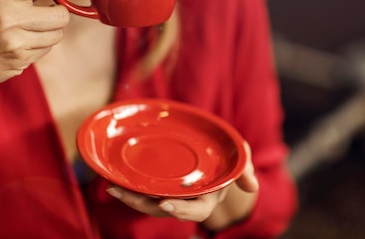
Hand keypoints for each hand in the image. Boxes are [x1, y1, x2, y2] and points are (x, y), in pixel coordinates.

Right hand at [0, 0, 74, 92]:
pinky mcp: (19, 60)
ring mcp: (15, 41)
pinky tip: (22, 44)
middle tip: (48, 13)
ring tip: (31, 30)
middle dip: (59, 13)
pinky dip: (40, 46)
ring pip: (57, 34)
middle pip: (61, 15)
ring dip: (50, 32)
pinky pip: (46, 50)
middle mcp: (10, 17)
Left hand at [106, 142, 258, 227]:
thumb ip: (245, 169)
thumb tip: (252, 186)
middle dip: (143, 204)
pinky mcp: (161, 185)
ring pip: (149, 202)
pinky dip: (130, 188)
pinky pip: (144, 191)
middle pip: (163, 208)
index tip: (165, 204)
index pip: (195, 210)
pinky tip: (113, 181)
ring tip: (112, 188)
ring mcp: (173, 194)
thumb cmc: (228, 158)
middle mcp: (187, 201)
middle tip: (124, 194)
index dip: (181, 210)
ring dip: (131, 198)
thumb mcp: (240, 160)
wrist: (217, 153)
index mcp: (207, 199)